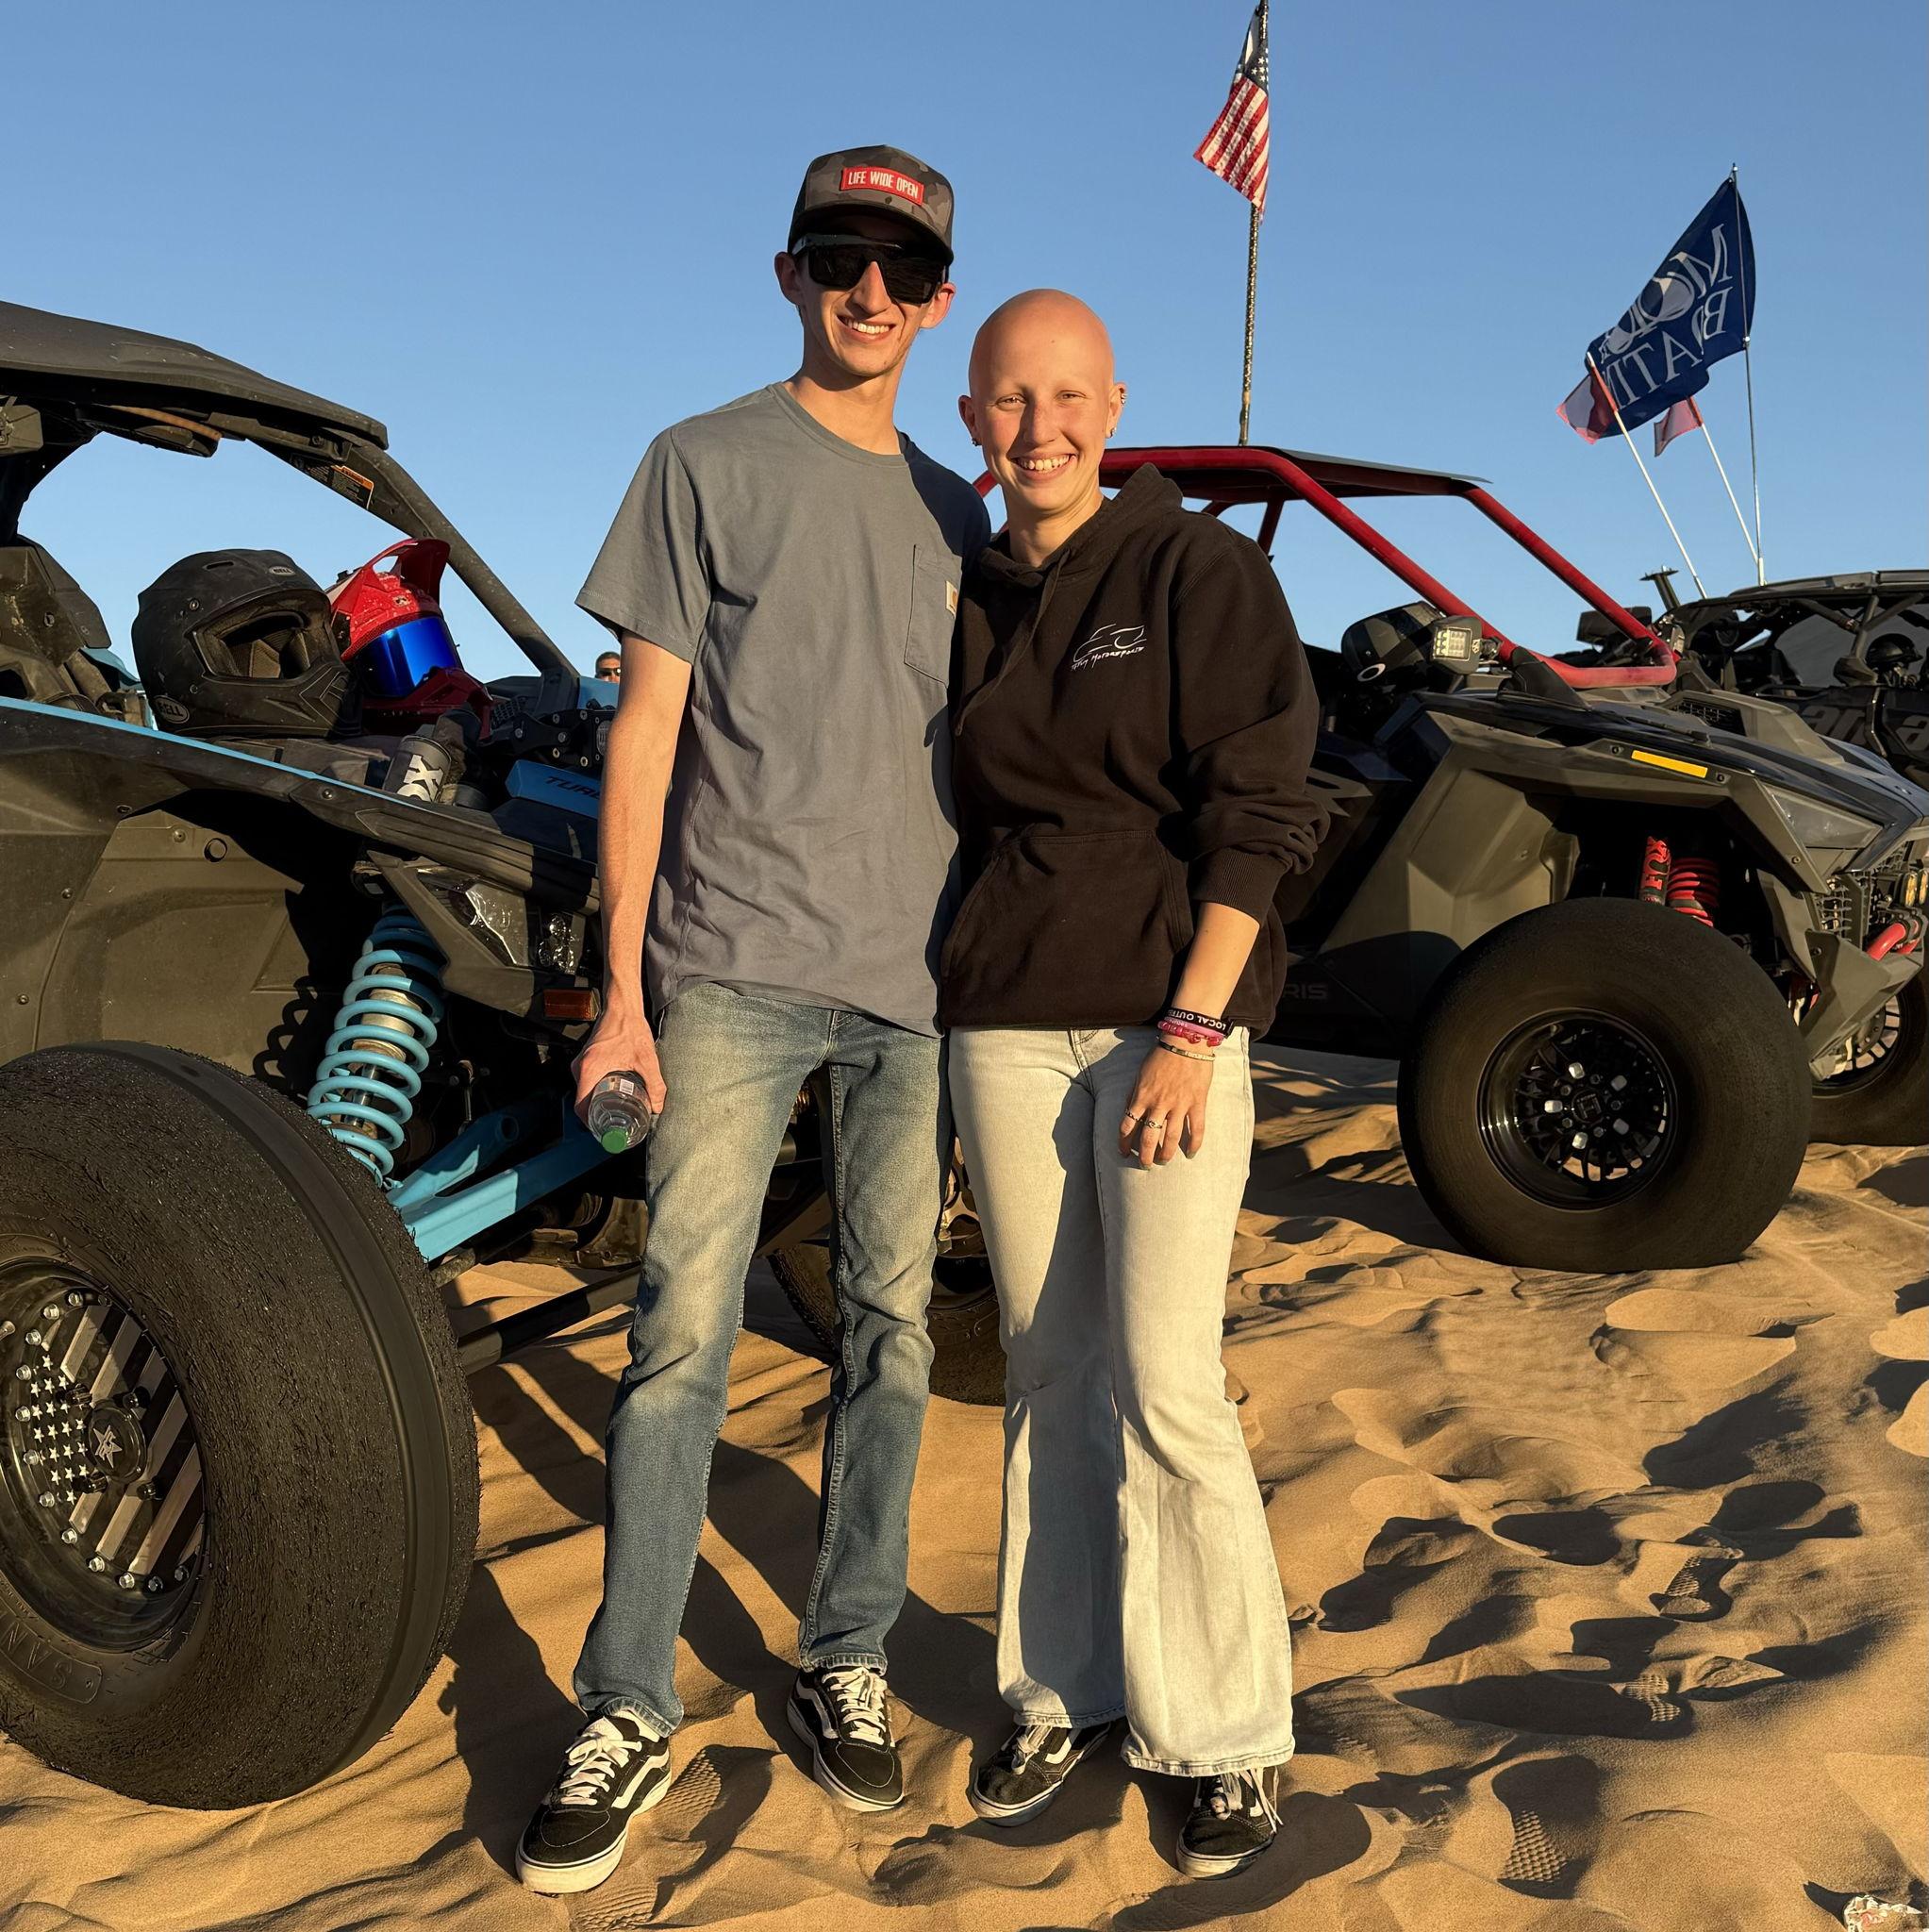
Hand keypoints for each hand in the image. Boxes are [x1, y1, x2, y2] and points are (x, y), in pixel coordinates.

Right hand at [573, 997, 666, 1124]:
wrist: (622, 1007)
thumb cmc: (631, 1029)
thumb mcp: (647, 1060)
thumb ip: (655, 1085)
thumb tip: (658, 1108)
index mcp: (590, 1069)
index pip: (581, 1107)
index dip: (591, 1123)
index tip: (605, 1132)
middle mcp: (580, 1068)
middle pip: (582, 1101)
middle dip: (597, 1116)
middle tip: (614, 1127)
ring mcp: (581, 1064)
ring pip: (584, 1093)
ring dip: (598, 1104)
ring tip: (615, 1114)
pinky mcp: (585, 1061)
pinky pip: (587, 1084)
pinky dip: (596, 1093)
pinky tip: (612, 1097)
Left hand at [1117, 1042, 1214, 1166]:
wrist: (1185, 1041)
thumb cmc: (1160, 1055)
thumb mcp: (1140, 1074)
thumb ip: (1133, 1093)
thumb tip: (1128, 1111)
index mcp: (1142, 1096)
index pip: (1128, 1125)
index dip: (1124, 1142)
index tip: (1123, 1152)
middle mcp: (1159, 1104)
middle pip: (1149, 1137)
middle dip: (1145, 1155)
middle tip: (1144, 1165)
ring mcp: (1179, 1104)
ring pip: (1171, 1137)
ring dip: (1166, 1154)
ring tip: (1163, 1162)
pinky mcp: (1197, 1102)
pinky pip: (1196, 1128)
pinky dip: (1194, 1143)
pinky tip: (1190, 1153)